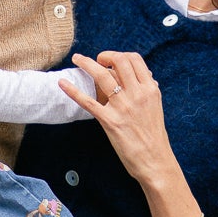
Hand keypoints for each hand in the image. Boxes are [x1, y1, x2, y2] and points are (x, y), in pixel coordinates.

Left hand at [61, 51, 174, 185]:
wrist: (155, 160)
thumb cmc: (154, 136)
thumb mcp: (155, 107)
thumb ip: (146, 91)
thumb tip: (142, 78)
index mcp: (150, 89)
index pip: (134, 60)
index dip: (119, 55)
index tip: (110, 60)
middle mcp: (137, 94)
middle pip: (119, 61)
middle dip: (104, 56)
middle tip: (96, 60)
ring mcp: (122, 107)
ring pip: (102, 75)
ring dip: (86, 63)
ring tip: (77, 59)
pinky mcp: (109, 121)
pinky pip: (88, 101)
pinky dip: (72, 90)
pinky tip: (62, 84)